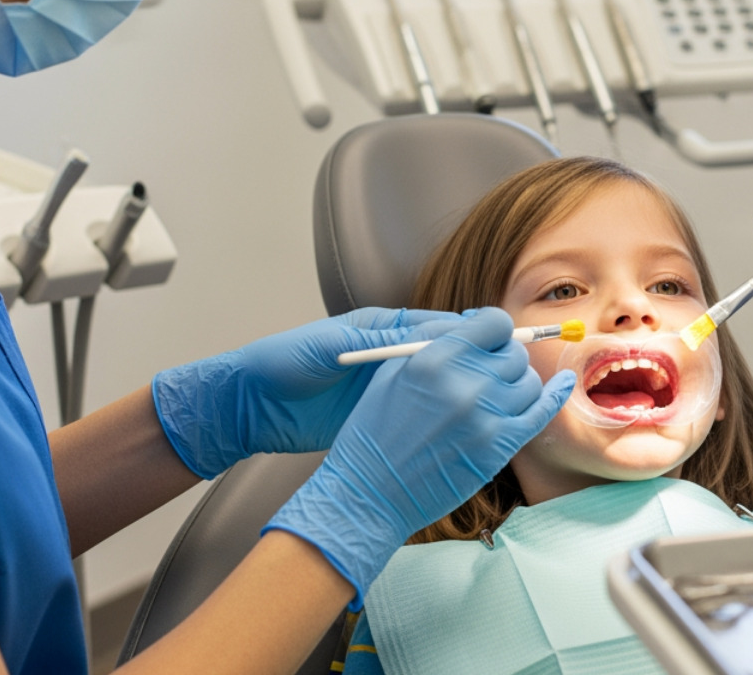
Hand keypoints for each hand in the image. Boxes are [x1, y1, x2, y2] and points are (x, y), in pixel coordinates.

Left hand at [152, 307, 466, 478]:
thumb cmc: (283, 363)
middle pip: (444, 356)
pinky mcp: (378, 414)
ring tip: (490, 403)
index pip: (437, 326)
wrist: (249, 406)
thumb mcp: (332, 348)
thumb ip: (379, 341)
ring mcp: (385, 386)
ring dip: (459, 392)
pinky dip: (438, 417)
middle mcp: (389, 354)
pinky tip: (458, 426)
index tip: (497, 345)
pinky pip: (417, 412)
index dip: (468, 336)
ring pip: (436, 386)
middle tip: (503, 378)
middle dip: (473, 364)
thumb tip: (431, 336)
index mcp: (381, 328)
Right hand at [264, 308, 572, 598]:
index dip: (496, 330)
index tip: (491, 340)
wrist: (370, 492)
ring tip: (501, 393)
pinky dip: (555, 395)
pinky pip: (541, 412)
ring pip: (529, 382)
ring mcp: (485, 416)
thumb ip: (434, 342)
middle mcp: (465, 383)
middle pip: (514, 353)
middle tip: (491, 372)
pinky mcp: (498, 447)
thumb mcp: (393, 372)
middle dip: (505, 359)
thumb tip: (475, 323)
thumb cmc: (375, 432)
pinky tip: (563, 385)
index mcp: (435, 357)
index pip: (494, 322)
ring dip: (520, 383)